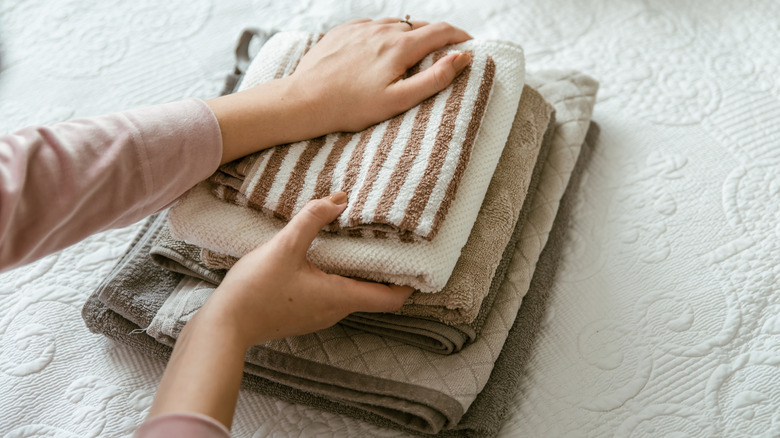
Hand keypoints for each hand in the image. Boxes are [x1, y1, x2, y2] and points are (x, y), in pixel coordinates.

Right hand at [197, 191, 413, 348]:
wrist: (223, 325)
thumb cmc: (256, 289)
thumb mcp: (285, 246)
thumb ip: (313, 219)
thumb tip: (340, 199)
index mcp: (340, 297)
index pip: (390, 299)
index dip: (408, 283)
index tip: (417, 262)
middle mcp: (335, 312)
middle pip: (372, 295)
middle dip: (382, 272)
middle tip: (386, 243)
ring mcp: (318, 317)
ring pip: (350, 295)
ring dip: (357, 274)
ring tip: (355, 246)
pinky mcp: (303, 316)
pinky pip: (331, 298)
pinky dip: (336, 280)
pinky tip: (323, 260)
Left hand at [208, 18, 472, 163]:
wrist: (305, 100)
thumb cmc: (352, 107)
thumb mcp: (399, 100)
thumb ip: (434, 78)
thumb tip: (462, 57)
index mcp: (400, 46)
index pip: (441, 32)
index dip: (460, 36)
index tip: (470, 44)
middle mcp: (382, 30)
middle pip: (419, 26)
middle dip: (436, 37)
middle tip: (443, 54)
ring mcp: (360, 29)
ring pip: (395, 25)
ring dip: (410, 35)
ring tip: (413, 53)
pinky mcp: (343, 32)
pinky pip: (372, 27)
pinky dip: (385, 35)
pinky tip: (381, 51)